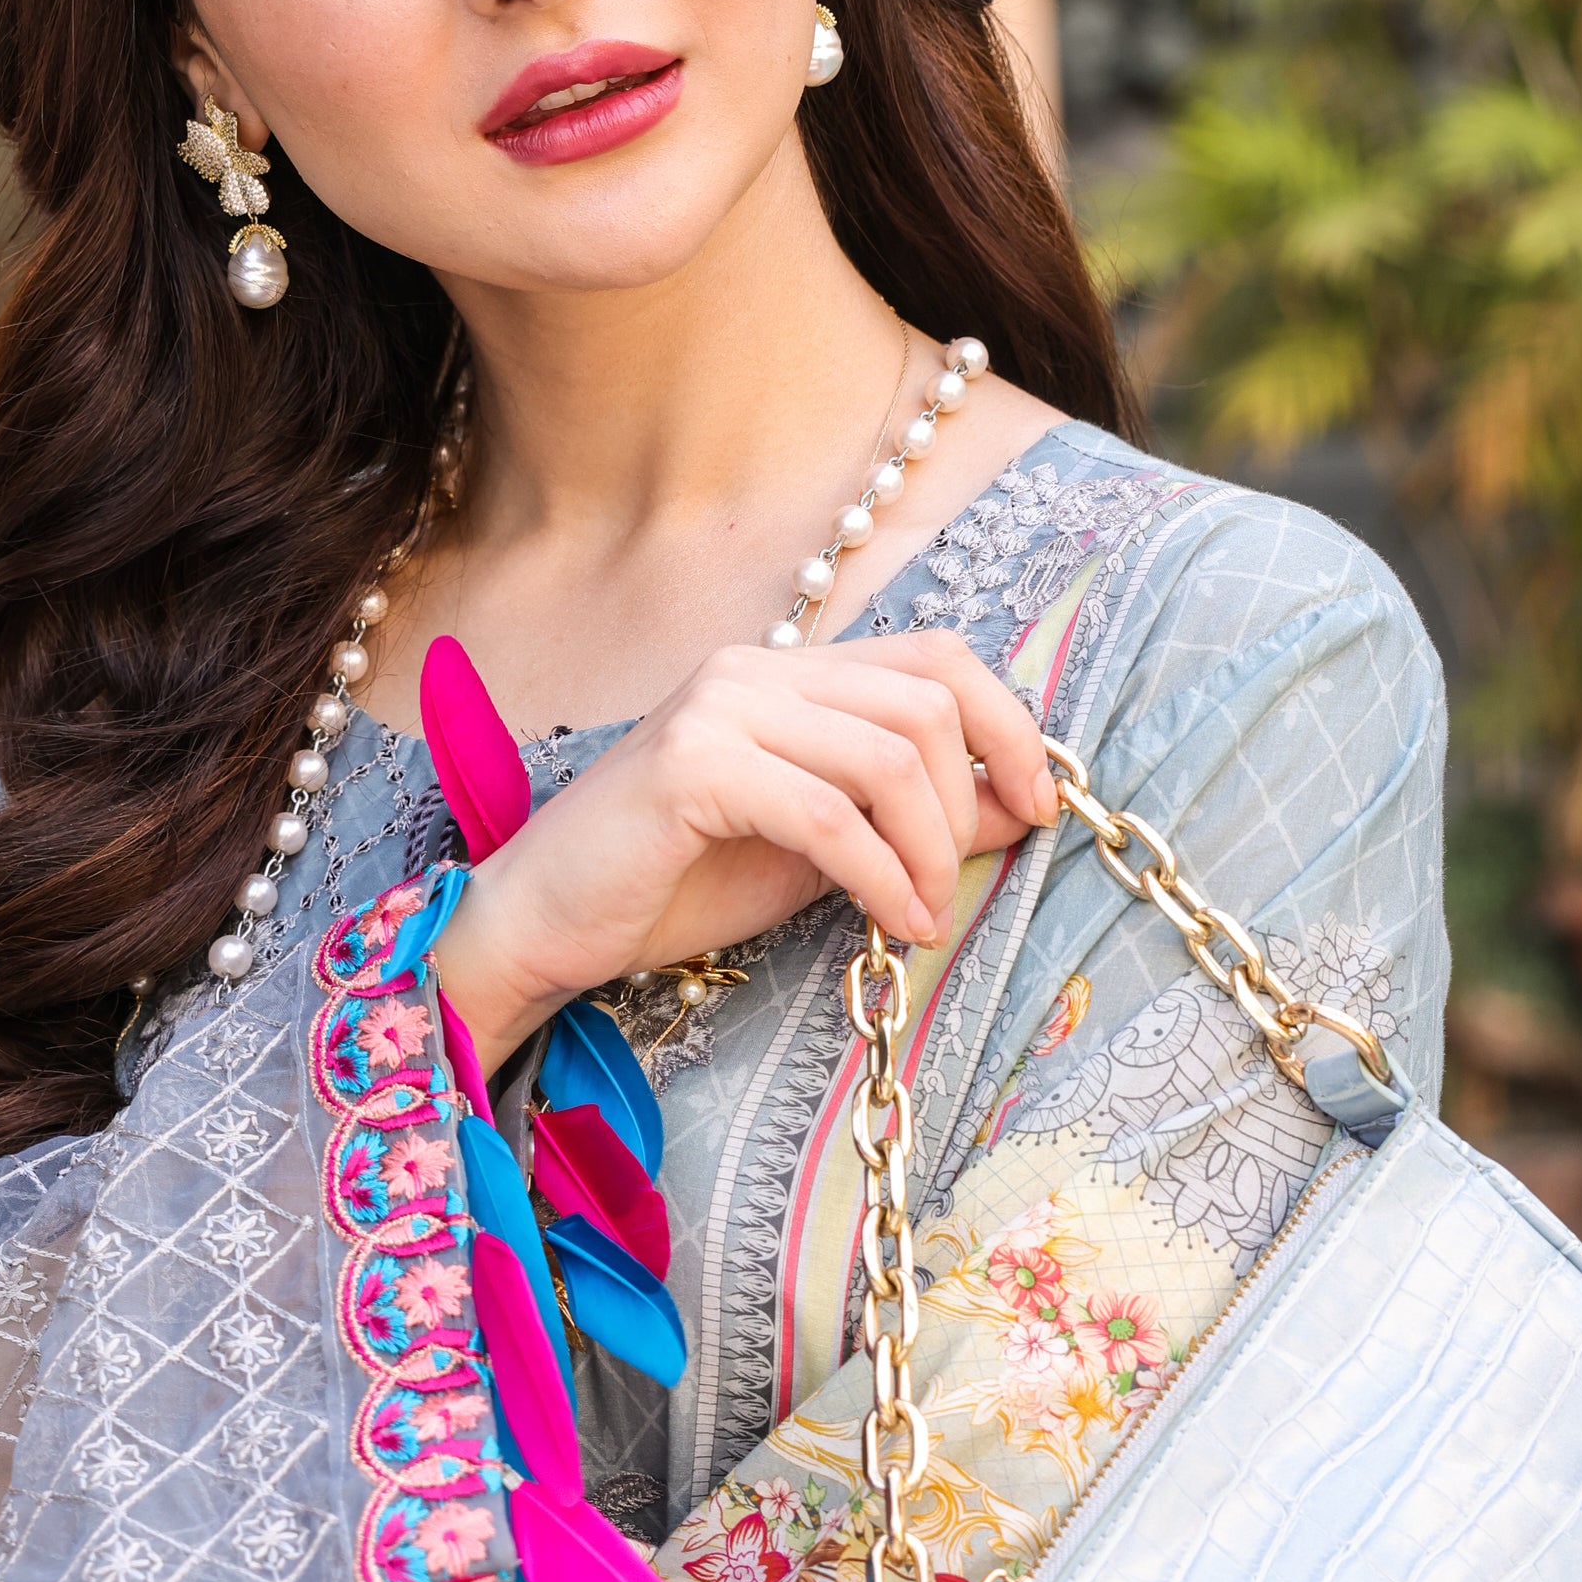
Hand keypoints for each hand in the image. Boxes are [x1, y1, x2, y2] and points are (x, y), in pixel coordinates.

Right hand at [427, 633, 1056, 1074]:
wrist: (544, 923)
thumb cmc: (676, 884)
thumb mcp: (818, 848)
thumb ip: (907, 818)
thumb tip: (1022, 809)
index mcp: (787, 672)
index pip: (936, 658)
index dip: (1008, 726)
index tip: (1036, 806)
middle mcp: (754, 670)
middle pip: (926, 702)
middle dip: (971, 800)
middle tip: (959, 884)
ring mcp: (718, 710)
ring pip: (887, 756)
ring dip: (930, 850)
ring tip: (922, 916)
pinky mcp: (691, 767)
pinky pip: (828, 814)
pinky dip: (882, 876)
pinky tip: (892, 923)